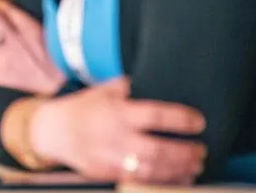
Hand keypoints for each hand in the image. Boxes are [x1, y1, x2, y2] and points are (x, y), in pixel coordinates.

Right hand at [31, 77, 206, 183]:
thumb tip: (158, 75)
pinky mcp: (107, 173)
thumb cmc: (84, 108)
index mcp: (116, 111)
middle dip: (185, 152)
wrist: (54, 131)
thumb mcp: (104, 89)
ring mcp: (110, 158)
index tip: (198, 122)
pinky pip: (141, 180)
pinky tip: (178, 176)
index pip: (155, 115)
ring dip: (179, 169)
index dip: (181, 120)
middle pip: (158, 150)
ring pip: (152, 170)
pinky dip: (163, 180)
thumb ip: (130, 86)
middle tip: (201, 149)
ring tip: (194, 164)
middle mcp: (114, 136)